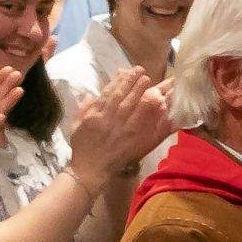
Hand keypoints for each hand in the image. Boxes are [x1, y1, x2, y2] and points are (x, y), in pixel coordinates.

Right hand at [67, 69, 171, 183]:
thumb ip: (84, 108)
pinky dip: (156, 116)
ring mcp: (124, 132)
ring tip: (154, 85)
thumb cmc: (83, 147)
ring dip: (146, 96)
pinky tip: (163, 107)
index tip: (129, 71)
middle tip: (144, 73)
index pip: (110, 94)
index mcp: (97, 115)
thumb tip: (90, 93)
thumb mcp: (77, 125)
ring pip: (137, 110)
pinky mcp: (135, 142)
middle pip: (125, 99)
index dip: (121, 81)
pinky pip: (148, 127)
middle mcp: (111, 121)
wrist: (91, 170)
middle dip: (135, 84)